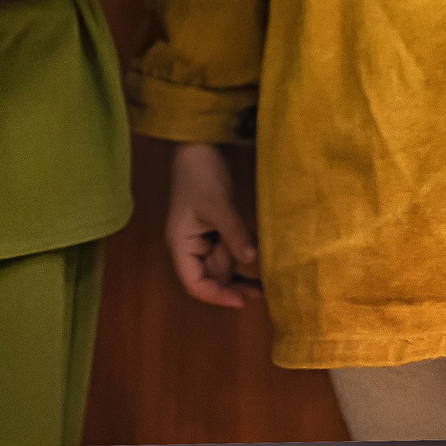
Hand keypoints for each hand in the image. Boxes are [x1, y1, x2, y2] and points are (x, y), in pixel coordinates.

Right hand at [165, 142, 259, 307]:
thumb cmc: (201, 175)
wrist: (199, 144)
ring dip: (239, 273)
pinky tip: (257, 260)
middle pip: (209, 277)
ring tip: (264, 284)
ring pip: (221, 264)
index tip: (242, 301)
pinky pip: (227, 248)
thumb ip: (234, 234)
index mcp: (181, 245)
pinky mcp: (214, 226)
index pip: (196, 283)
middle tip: (260, 294)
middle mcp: (189, 245)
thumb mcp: (218, 205)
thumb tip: (251, 260)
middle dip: (232, 286)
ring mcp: (202, 236)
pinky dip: (240, 255)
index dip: (217, 296)